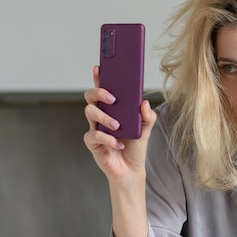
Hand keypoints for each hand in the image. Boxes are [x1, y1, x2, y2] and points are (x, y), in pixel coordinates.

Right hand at [83, 65, 156, 181]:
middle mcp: (101, 116)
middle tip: (112, 98)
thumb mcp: (146, 129)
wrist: (131, 169)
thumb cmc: (135, 146)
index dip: (99, 78)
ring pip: (90, 112)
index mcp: (113, 109)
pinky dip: (107, 139)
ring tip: (118, 126)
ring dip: (105, 117)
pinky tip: (118, 144)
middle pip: (91, 97)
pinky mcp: (93, 142)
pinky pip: (93, 135)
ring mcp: (95, 128)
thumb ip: (147, 115)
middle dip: (99, 92)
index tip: (99, 68)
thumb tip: (144, 102)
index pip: (104, 90)